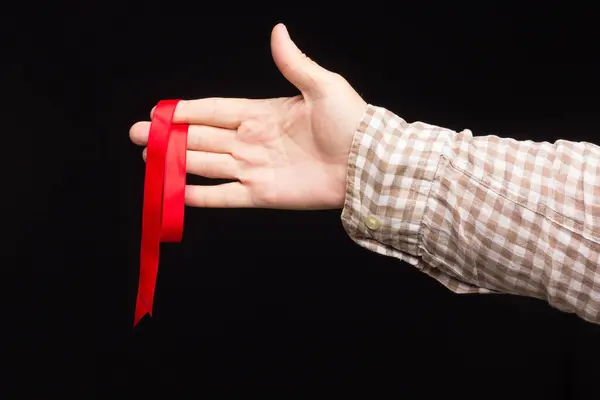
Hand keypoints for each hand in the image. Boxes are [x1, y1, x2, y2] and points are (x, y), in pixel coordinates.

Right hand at [129, 23, 366, 209]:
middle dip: (168, 137)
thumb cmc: (350, 122)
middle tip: (137, 135)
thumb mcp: (322, 85)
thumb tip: (278, 30)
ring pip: (205, 165)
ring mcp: (254, 169)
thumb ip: (293, 63)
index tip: (159, 110)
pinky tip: (175, 193)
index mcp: (262, 113)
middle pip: (201, 137)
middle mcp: (252, 141)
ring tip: (148, 161)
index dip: (186, 110)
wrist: (367, 164)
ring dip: (176, 163)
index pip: (214, 110)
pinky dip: (198, 196)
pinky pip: (223, 196)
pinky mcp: (261, 194)